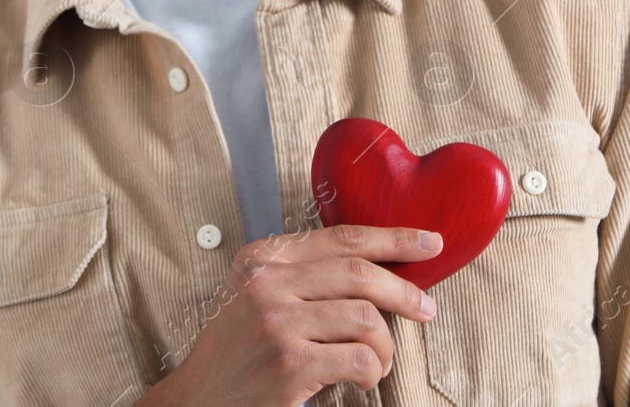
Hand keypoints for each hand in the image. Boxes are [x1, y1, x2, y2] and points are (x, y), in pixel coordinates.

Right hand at [135, 223, 440, 406]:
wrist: (202, 398)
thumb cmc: (240, 349)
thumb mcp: (258, 295)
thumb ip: (303, 275)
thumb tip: (378, 267)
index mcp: (262, 259)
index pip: (339, 238)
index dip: (391, 238)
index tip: (428, 242)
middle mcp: (266, 284)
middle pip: (358, 273)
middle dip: (403, 290)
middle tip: (426, 308)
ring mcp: (277, 324)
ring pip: (366, 318)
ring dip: (386, 345)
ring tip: (378, 360)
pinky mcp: (290, 364)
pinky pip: (360, 357)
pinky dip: (373, 369)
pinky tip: (363, 377)